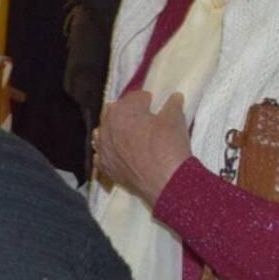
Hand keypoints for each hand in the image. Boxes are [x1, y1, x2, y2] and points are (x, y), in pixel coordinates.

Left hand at [96, 90, 191, 207]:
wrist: (166, 182)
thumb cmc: (168, 146)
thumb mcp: (175, 120)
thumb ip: (172, 105)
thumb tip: (175, 97)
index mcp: (121, 111)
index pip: (133, 98)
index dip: (146, 100)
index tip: (153, 104)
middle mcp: (106, 127)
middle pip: (115, 114)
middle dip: (129, 115)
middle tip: (144, 120)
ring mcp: (103, 149)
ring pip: (105, 134)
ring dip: (115, 132)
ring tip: (131, 136)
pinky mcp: (105, 167)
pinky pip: (103, 155)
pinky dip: (111, 153)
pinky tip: (121, 155)